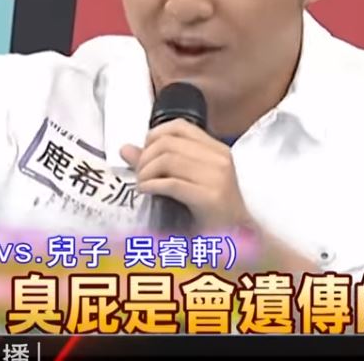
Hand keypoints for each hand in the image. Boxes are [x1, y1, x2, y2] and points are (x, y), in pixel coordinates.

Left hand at [120, 118, 249, 231]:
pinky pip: (171, 183)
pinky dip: (151, 185)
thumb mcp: (188, 181)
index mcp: (216, 150)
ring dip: (146, 172)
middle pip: (168, 143)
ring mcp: (217, 177)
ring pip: (167, 160)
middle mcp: (219, 159)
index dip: (154, 135)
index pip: (179, 126)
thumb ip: (158, 162)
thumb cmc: (211, 211)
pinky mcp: (210, 197)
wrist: (238, 239)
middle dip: (145, 158)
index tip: (145, 152)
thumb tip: (125, 149)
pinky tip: (146, 191)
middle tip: (139, 174)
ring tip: (142, 184)